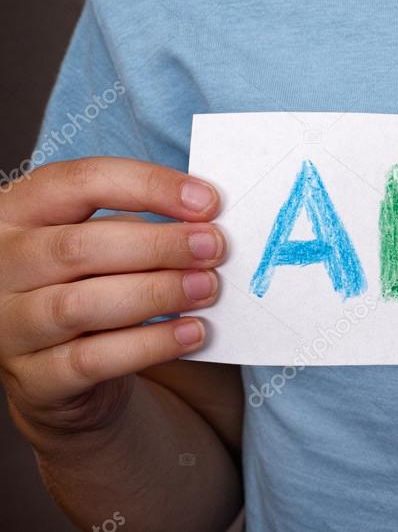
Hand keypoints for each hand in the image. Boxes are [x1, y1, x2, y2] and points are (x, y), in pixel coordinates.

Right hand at [0, 158, 224, 440]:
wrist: (62, 370)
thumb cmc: (93, 285)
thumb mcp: (109, 244)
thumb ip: (144, 226)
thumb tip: (205, 226)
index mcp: (19, 212)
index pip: (80, 182)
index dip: (149, 186)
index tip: (208, 201)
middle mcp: (2, 265)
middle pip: (79, 246)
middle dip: (159, 245)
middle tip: (214, 248)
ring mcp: (9, 324)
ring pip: (82, 305)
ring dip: (157, 293)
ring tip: (207, 288)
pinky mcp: (34, 378)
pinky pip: (93, 360)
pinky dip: (151, 344)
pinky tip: (192, 331)